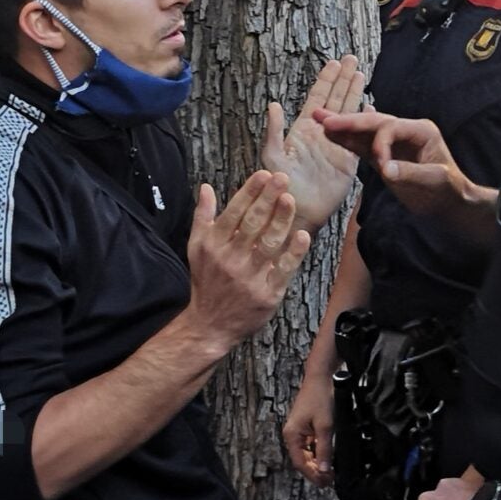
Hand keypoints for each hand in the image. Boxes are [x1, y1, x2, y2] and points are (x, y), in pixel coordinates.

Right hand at [180, 171, 311, 347]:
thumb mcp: (197, 248)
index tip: (264, 174)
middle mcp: (230, 259)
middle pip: (252, 224)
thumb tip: (204, 187)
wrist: (210, 325)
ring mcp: (249, 277)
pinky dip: (293, 253)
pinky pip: (283, 270)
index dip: (250, 192)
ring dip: (281, 220)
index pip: (234, 212)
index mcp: (213, 245)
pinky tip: (303, 235)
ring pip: (268, 244)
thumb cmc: (206, 281)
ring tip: (291, 200)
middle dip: (268, 199)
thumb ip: (202, 216)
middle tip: (282, 178)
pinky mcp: (267, 294)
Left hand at [263, 56, 365, 232]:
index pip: (318, 98)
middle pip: (335, 100)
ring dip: (355, 94)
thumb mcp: (273, 158)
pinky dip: (366, 122)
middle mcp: (321, 134)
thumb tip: (273, 105)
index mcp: (303, 130)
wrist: (298, 213)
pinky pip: (360, 137)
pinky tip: (371, 107)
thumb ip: (274, 132)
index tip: (334, 63)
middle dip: (343, 79)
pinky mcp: (348, 162)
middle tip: (352, 59)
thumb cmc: (281, 188)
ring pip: (349, 114)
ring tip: (361, 74)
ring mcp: (336, 146)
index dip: (326, 80)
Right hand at [282, 366, 335, 487]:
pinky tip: (328, 458)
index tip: (325, 483)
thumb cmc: (320, 397)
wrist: (321, 377)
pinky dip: (319, 454)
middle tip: (330, 481)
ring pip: (307, 454)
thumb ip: (325, 449)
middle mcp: (292, 434)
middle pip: (302, 460)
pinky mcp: (306, 427)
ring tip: (330, 473)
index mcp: (292, 435)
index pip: (300, 463)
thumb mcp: (325, 426)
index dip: (312, 475)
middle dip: (315, 472)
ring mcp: (298, 431)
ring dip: (317, 464)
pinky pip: (310, 446)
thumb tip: (325, 470)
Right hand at [316, 110, 492, 234]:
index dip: (381, 143)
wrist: (449, 204)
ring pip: (365, 132)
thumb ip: (411, 173)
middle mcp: (406, 132)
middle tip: (325, 119)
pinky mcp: (385, 155)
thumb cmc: (448, 192)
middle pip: (374, 122)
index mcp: (421, 131)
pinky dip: (348, 142)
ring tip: (319, 119)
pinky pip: (364, 146)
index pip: (391, 127)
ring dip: (343, 127)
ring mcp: (394, 142)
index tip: (381, 167)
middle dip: (349, 122)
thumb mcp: (435, 182)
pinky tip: (330, 135)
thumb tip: (385, 169)